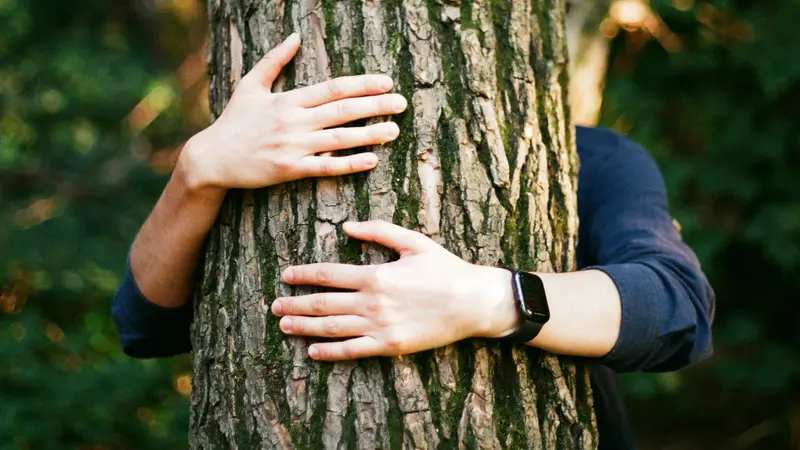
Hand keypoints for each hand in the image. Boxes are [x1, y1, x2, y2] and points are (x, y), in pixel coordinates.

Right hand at [178, 33, 407, 191]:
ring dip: (369, 134)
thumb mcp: (249, 85)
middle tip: (402, 102)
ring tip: (394, 130)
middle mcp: (293, 122)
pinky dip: (349, 163)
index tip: (386, 82)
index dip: (361, 85)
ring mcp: (293, 147)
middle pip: (342, 110)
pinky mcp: (289, 170)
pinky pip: (325, 166)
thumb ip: (273, 60)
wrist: (212, 158)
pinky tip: (372, 160)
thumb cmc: (233, 121)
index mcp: (287, 100)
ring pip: (338, 138)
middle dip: (375, 105)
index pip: (332, 89)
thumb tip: (294, 37)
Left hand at [273, 221, 518, 360]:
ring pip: (332, 327)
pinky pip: (352, 350)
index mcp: (376, 274)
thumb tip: (346, 226)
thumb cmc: (445, 269)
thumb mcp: (414, 242)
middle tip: (274, 306)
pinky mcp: (389, 346)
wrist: (472, 302)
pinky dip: (330, 352)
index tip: (286, 276)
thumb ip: (379, 231)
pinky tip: (313, 352)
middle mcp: (372, 302)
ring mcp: (379, 326)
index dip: (304, 275)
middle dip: (295, 304)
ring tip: (284, 326)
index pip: (328, 274)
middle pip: (323, 303)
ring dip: (304, 327)